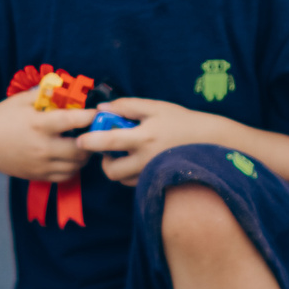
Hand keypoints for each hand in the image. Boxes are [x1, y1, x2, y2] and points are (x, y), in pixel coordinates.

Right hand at [0, 89, 94, 181]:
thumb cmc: (0, 118)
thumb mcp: (21, 100)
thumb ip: (45, 95)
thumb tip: (67, 89)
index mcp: (38, 124)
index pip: (73, 121)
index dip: (89, 116)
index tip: (97, 112)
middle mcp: (42, 147)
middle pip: (80, 149)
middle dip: (91, 140)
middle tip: (93, 131)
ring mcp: (40, 164)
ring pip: (76, 165)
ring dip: (85, 154)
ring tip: (84, 143)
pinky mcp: (38, 175)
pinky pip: (65, 176)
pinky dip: (74, 167)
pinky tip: (71, 156)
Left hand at [77, 97, 227, 183]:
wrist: (208, 140)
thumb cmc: (180, 120)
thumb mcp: (155, 107)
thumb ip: (127, 106)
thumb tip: (101, 108)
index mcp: (144, 136)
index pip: (110, 142)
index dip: (91, 141)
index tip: (80, 139)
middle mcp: (146, 159)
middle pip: (111, 171)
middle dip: (102, 161)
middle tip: (107, 148)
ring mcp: (152, 173)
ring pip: (121, 179)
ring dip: (116, 167)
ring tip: (125, 152)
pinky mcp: (156, 181)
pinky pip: (133, 182)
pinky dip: (129, 172)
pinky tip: (136, 159)